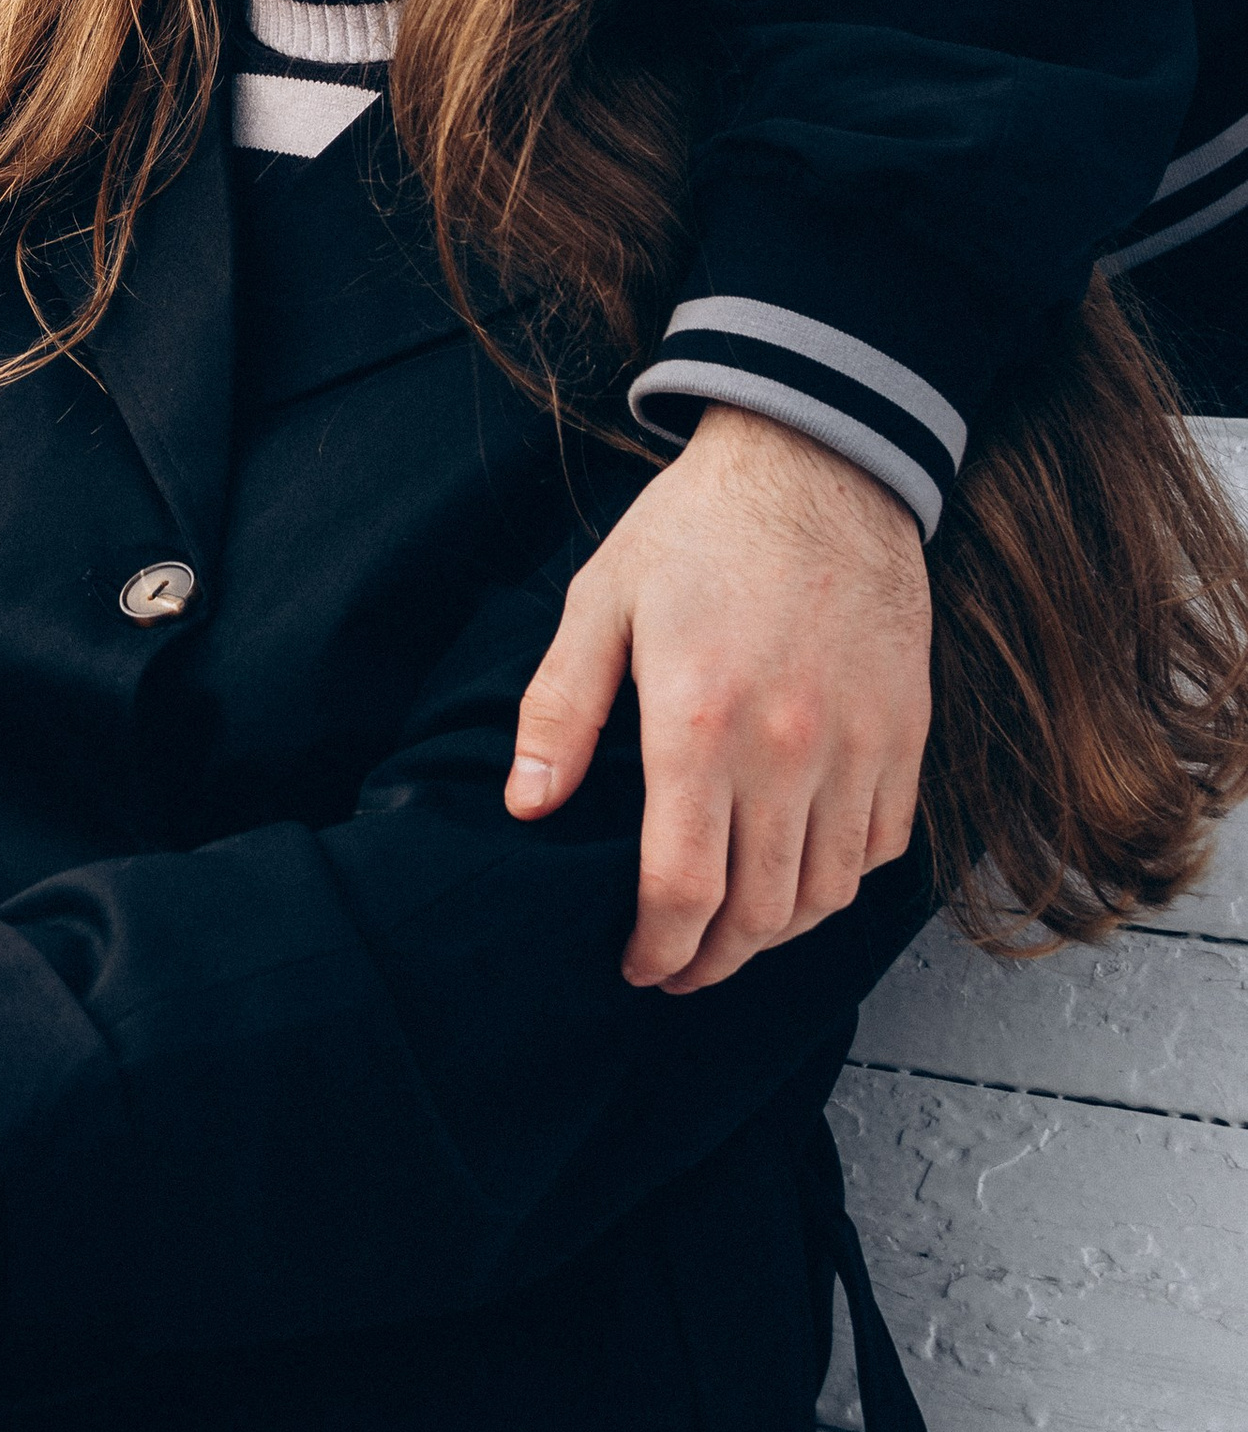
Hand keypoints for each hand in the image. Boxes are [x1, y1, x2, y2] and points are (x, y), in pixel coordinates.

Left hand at [506, 407, 931, 993]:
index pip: (682, 888)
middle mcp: (785, 751)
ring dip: (776, 934)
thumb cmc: (696, 528)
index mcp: (697, 724)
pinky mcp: (906, 733)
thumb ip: (561, 710)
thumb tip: (526, 807)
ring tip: (734, 934)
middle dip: (710, 961)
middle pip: (758, 913)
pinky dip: (842, 882)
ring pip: (826, 896)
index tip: (636, 966)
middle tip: (678, 969)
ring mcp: (856, 747)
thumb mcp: (601, 599)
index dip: (657, 949)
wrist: (818, 462)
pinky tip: (801, 875)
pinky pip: (881, 847)